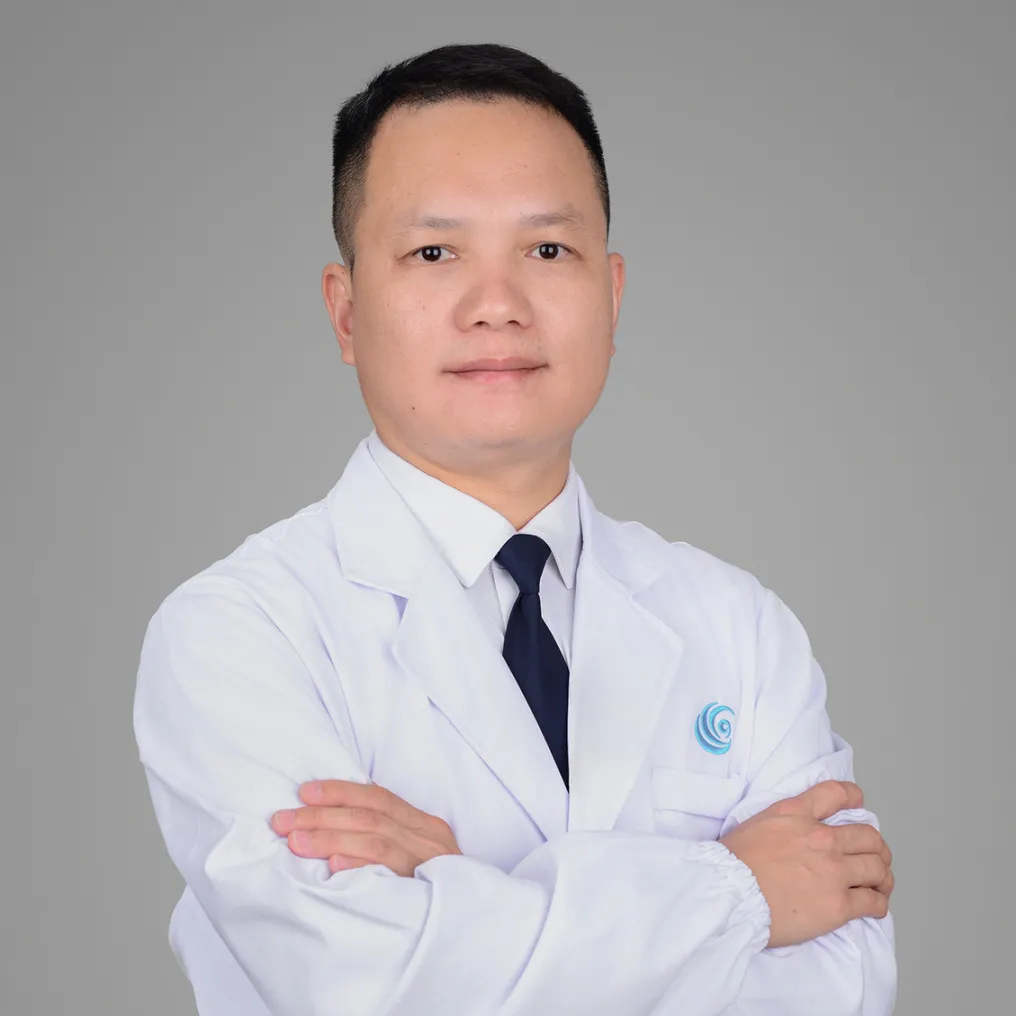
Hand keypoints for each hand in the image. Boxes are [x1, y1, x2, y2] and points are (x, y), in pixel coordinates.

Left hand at [270, 779, 461, 875]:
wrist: (486, 930)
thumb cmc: (439, 890)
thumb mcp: (420, 856)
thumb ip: (389, 837)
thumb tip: (337, 822)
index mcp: (426, 826)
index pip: (379, 797)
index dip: (340, 791)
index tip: (304, 792)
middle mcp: (429, 839)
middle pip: (371, 816)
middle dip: (322, 815)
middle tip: (282, 820)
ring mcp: (428, 864)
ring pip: (375, 839)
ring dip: (331, 836)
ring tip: (296, 841)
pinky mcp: (425, 891)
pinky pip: (390, 872)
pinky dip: (361, 864)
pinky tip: (334, 864)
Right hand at [719, 780, 893, 948]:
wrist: (730, 894)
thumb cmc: (732, 864)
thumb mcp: (755, 824)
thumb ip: (781, 823)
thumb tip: (788, 835)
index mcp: (796, 814)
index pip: (837, 794)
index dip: (854, 798)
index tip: (858, 806)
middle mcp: (820, 837)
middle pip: (868, 836)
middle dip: (876, 847)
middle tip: (874, 857)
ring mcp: (833, 871)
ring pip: (877, 867)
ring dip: (882, 876)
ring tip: (879, 884)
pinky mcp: (839, 904)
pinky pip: (873, 902)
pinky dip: (878, 903)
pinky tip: (874, 905)